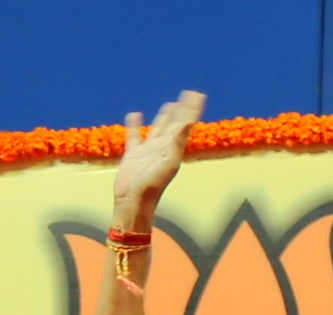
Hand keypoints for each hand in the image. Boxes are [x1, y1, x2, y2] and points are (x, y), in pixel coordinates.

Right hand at [112, 91, 204, 228]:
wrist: (134, 200)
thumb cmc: (152, 183)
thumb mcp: (168, 160)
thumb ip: (177, 140)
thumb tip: (187, 122)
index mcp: (174, 147)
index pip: (185, 122)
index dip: (192, 109)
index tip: (198, 94)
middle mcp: (163, 147)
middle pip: (175, 122)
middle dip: (182, 109)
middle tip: (189, 94)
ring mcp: (149, 150)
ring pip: (158, 128)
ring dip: (164, 116)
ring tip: (170, 104)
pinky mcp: (134, 154)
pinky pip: (135, 135)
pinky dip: (135, 125)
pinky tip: (135, 114)